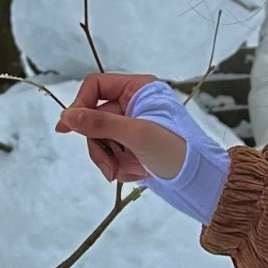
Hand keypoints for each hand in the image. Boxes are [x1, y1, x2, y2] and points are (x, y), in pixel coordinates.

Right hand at [55, 73, 186, 182]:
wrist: (200, 181)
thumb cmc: (177, 150)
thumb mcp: (136, 134)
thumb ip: (100, 123)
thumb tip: (67, 115)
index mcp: (139, 89)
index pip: (96, 86)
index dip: (80, 105)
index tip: (67, 129)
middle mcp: (134, 103)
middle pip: (95, 117)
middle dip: (98, 145)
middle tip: (107, 167)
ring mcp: (133, 125)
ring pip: (101, 138)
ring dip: (107, 159)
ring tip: (120, 174)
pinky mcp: (133, 145)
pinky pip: (112, 152)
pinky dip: (118, 166)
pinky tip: (135, 174)